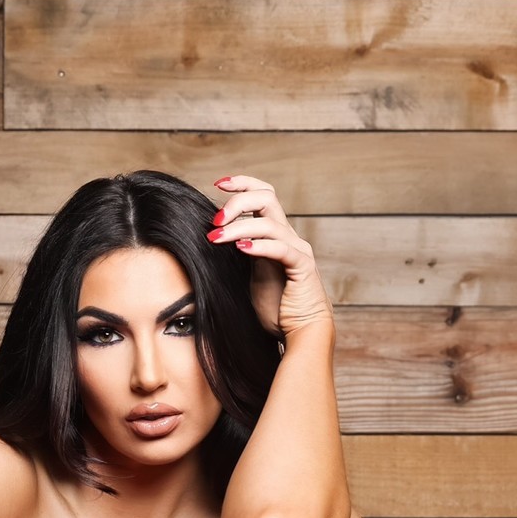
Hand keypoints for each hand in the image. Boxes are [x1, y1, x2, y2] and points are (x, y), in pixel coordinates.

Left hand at [207, 173, 334, 338]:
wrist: (302, 334)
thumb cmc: (276, 311)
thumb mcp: (251, 278)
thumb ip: (241, 256)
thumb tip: (214, 240)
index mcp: (276, 236)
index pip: (263, 195)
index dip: (242, 184)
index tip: (218, 183)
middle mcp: (288, 237)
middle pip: (267, 197)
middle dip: (237, 202)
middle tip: (214, 220)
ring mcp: (297, 250)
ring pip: (268, 222)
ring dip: (237, 227)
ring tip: (215, 238)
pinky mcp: (302, 267)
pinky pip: (280, 248)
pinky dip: (259, 245)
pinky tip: (240, 248)